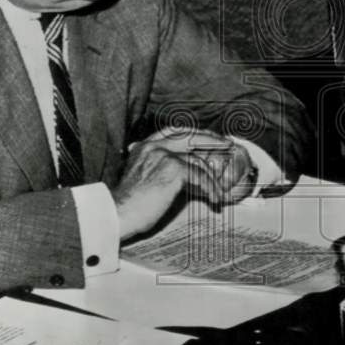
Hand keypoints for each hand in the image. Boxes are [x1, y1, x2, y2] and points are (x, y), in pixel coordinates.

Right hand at [111, 128, 251, 239]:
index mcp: (145, 146)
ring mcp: (164, 156)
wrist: (118, 213)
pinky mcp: (173, 170)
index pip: (175, 131)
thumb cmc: (130, 204)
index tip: (210, 137)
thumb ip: (158, 168)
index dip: (195, 133)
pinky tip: (215, 199)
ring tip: (219, 191)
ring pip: (197, 162)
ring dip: (212, 178)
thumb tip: (185, 172)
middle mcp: (154, 146)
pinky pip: (200, 176)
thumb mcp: (142, 177)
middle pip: (191, 137)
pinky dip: (211, 188)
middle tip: (227, 146)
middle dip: (211, 140)